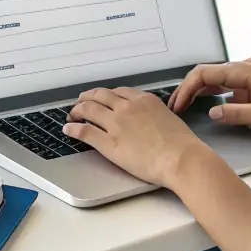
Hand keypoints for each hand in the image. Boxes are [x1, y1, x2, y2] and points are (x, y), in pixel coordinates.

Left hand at [65, 87, 208, 187]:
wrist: (180, 158)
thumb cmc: (181, 144)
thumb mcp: (169, 118)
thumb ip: (155, 114)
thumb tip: (150, 120)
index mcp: (144, 100)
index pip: (118, 92)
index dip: (106, 95)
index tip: (102, 98)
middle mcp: (127, 107)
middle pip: (100, 96)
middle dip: (88, 97)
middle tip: (82, 101)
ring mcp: (116, 124)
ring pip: (89, 110)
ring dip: (77, 110)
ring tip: (72, 114)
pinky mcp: (108, 142)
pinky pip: (85, 131)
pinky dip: (74, 128)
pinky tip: (69, 129)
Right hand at [168, 56, 250, 132]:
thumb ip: (235, 114)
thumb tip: (212, 113)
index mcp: (245, 71)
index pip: (204, 74)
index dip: (186, 90)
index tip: (177, 106)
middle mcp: (247, 65)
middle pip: (208, 73)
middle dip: (189, 89)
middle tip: (176, 107)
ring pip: (219, 76)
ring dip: (202, 90)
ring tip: (187, 106)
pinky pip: (232, 80)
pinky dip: (217, 90)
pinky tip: (212, 103)